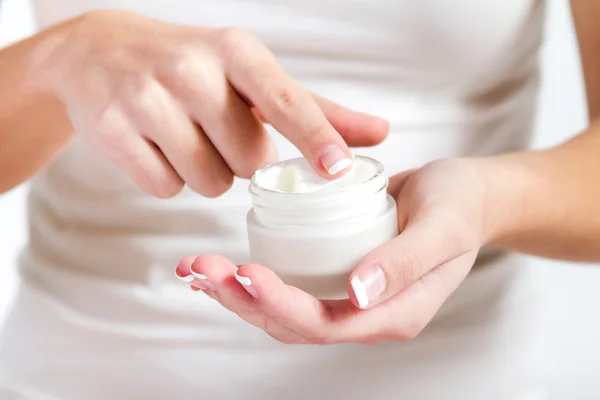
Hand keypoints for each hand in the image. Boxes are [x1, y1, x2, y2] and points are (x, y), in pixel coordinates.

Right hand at [29, 10, 387, 197]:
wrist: (96, 52)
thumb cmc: (190, 66)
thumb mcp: (249, 75)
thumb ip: (313, 108)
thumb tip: (378, 133)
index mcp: (235, 50)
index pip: (284, 100)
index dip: (314, 137)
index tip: (338, 169)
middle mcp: (190, 67)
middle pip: (248, 161)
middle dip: (239, 159)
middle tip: (214, 129)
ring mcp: (145, 96)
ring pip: (208, 182)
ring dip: (204, 171)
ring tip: (183, 134)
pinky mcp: (109, 128)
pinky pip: (164, 188)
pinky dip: (166, 178)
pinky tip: (153, 144)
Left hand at [175, 158, 489, 343]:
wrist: (467, 196)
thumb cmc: (459, 206)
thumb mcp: (443, 227)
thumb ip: (405, 261)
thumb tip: (358, 294)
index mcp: (394, 313)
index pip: (328, 323)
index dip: (282, 304)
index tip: (246, 273)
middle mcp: (367, 313)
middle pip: (295, 324)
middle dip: (244, 299)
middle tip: (203, 269)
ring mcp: (350, 298)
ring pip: (284, 310)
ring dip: (237, 293)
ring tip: (197, 270)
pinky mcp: (335, 275)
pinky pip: (289, 287)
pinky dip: (251, 280)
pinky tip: (223, 266)